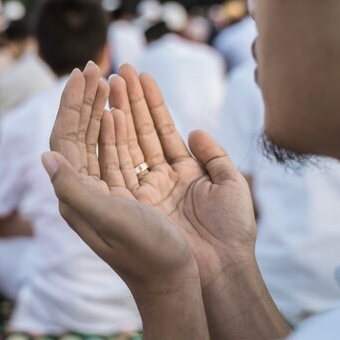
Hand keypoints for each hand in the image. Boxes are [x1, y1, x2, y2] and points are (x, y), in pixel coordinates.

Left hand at [45, 62, 197, 295]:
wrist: (174, 283)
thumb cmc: (147, 254)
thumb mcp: (110, 220)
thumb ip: (75, 189)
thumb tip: (44, 158)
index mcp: (76, 196)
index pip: (65, 139)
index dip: (71, 104)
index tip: (81, 73)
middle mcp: (86, 191)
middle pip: (78, 135)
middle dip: (84, 100)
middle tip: (93, 67)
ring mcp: (106, 191)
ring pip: (98, 140)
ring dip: (100, 109)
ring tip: (107, 80)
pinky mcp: (126, 193)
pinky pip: (117, 153)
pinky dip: (117, 129)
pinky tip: (119, 114)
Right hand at [106, 64, 256, 286]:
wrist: (220, 270)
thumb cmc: (231, 231)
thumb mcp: (230, 185)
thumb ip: (214, 155)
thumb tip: (195, 130)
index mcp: (183, 173)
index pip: (161, 130)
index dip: (151, 102)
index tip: (140, 75)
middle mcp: (159, 179)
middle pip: (139, 132)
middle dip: (128, 100)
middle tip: (117, 69)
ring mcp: (143, 190)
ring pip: (126, 144)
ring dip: (118, 112)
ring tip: (109, 81)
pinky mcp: (131, 203)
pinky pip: (120, 166)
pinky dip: (115, 140)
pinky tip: (108, 114)